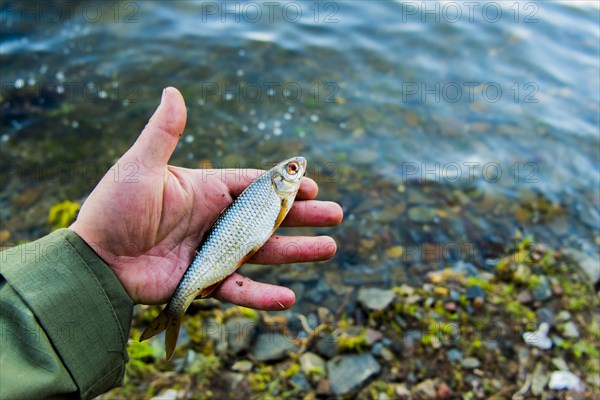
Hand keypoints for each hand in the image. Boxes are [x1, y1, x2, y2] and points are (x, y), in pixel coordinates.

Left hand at [70, 87, 342, 308]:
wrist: (95, 261)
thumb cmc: (114, 209)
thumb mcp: (140, 166)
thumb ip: (164, 133)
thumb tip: (173, 91)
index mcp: (206, 190)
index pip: (253, 185)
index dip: (283, 185)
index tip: (312, 184)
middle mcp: (215, 220)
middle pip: (268, 218)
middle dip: (303, 216)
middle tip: (336, 214)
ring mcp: (213, 252)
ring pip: (264, 252)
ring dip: (298, 251)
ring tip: (330, 247)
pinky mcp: (204, 282)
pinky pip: (240, 289)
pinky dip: (264, 296)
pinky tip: (290, 297)